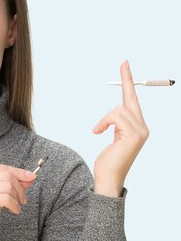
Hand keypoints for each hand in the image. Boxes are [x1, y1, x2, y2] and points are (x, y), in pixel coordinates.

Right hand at [0, 165, 36, 240]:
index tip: (31, 177)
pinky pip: (5, 198)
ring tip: (18, 206)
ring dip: (17, 197)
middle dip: (19, 187)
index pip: (1, 168)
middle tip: (24, 199)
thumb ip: (9, 185)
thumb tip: (28, 177)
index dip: (18, 172)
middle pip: (5, 175)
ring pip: (7, 186)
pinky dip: (14, 204)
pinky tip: (15, 211)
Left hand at [92, 60, 148, 191]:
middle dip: (127, 80)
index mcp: (139, 128)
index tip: (125, 67)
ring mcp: (140, 131)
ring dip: (105, 119)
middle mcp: (143, 128)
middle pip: (131, 99)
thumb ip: (117, 125)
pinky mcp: (133, 135)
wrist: (108, 178)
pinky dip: (104, 122)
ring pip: (120, 109)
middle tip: (124, 62)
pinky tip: (98, 132)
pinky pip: (115, 116)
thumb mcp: (113, 139)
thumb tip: (115, 115)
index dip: (129, 84)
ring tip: (99, 131)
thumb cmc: (108, 162)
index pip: (134, 102)